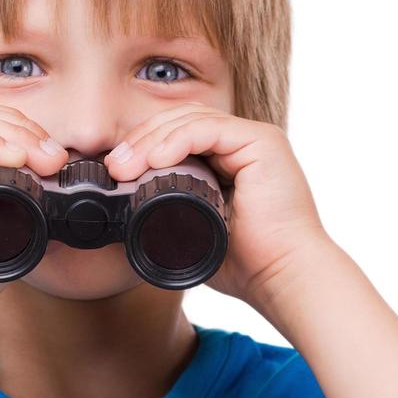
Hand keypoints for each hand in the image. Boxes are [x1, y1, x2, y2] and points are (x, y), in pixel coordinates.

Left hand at [103, 102, 332, 312]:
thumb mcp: (196, 235)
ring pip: (191, 120)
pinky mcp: (263, 142)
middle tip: (114, 167)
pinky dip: (178, 140)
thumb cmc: (249, 265)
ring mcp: (254, 140)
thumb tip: (129, 222)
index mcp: (229, 160)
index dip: (143, 147)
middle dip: (141, 140)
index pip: (178, 135)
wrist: (283, 277)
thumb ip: (171, 219)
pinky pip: (210, 129)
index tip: (116, 173)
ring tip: (126, 167)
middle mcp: (243, 144)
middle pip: (180, 121)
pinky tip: (156, 160)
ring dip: (152, 140)